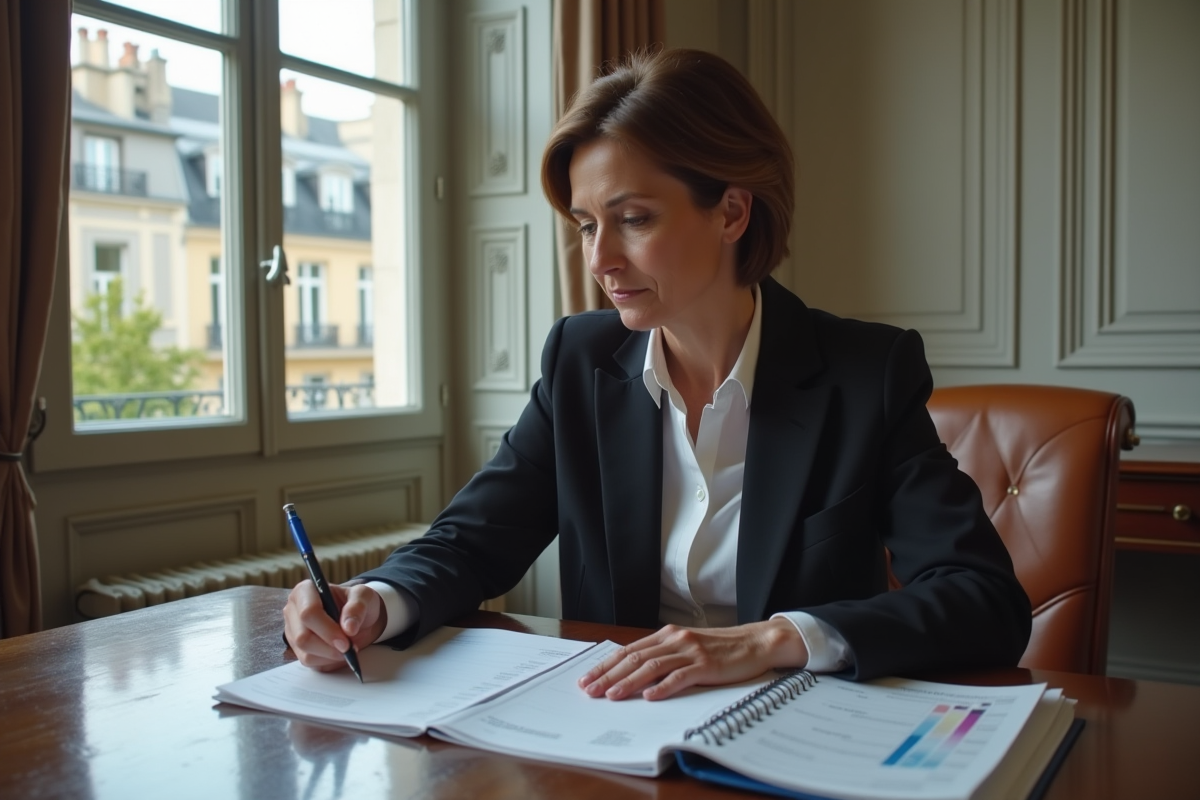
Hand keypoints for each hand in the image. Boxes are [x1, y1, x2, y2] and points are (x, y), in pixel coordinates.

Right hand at [282, 581, 387, 671]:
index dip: (327, 629)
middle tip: (349, 649)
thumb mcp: (364, 597)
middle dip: (329, 647)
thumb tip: (349, 628)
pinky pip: (309, 661)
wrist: (356, 619)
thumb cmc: (357, 604)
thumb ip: (357, 607)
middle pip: (303, 637)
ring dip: (330, 656)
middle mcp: (293, 611)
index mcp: (305, 591)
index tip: (346, 641)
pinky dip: (328, 661)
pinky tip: (339, 653)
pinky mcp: (297, 648)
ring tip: (347, 649)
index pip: (308, 612)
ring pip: (305, 653)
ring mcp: (293, 631)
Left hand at [577, 618, 807, 700]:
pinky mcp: (706, 665)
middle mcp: (675, 640)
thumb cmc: (720, 648)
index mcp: (667, 635)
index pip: (629, 651)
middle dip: (609, 675)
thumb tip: (633, 674)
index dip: (606, 665)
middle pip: (635, 658)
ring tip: (611, 696)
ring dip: (628, 682)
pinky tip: (650, 696)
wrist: (754, 642)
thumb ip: (664, 656)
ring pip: (652, 666)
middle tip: (590, 690)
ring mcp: (690, 652)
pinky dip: (664, 687)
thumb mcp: (686, 647)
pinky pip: (681, 677)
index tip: (588, 678)